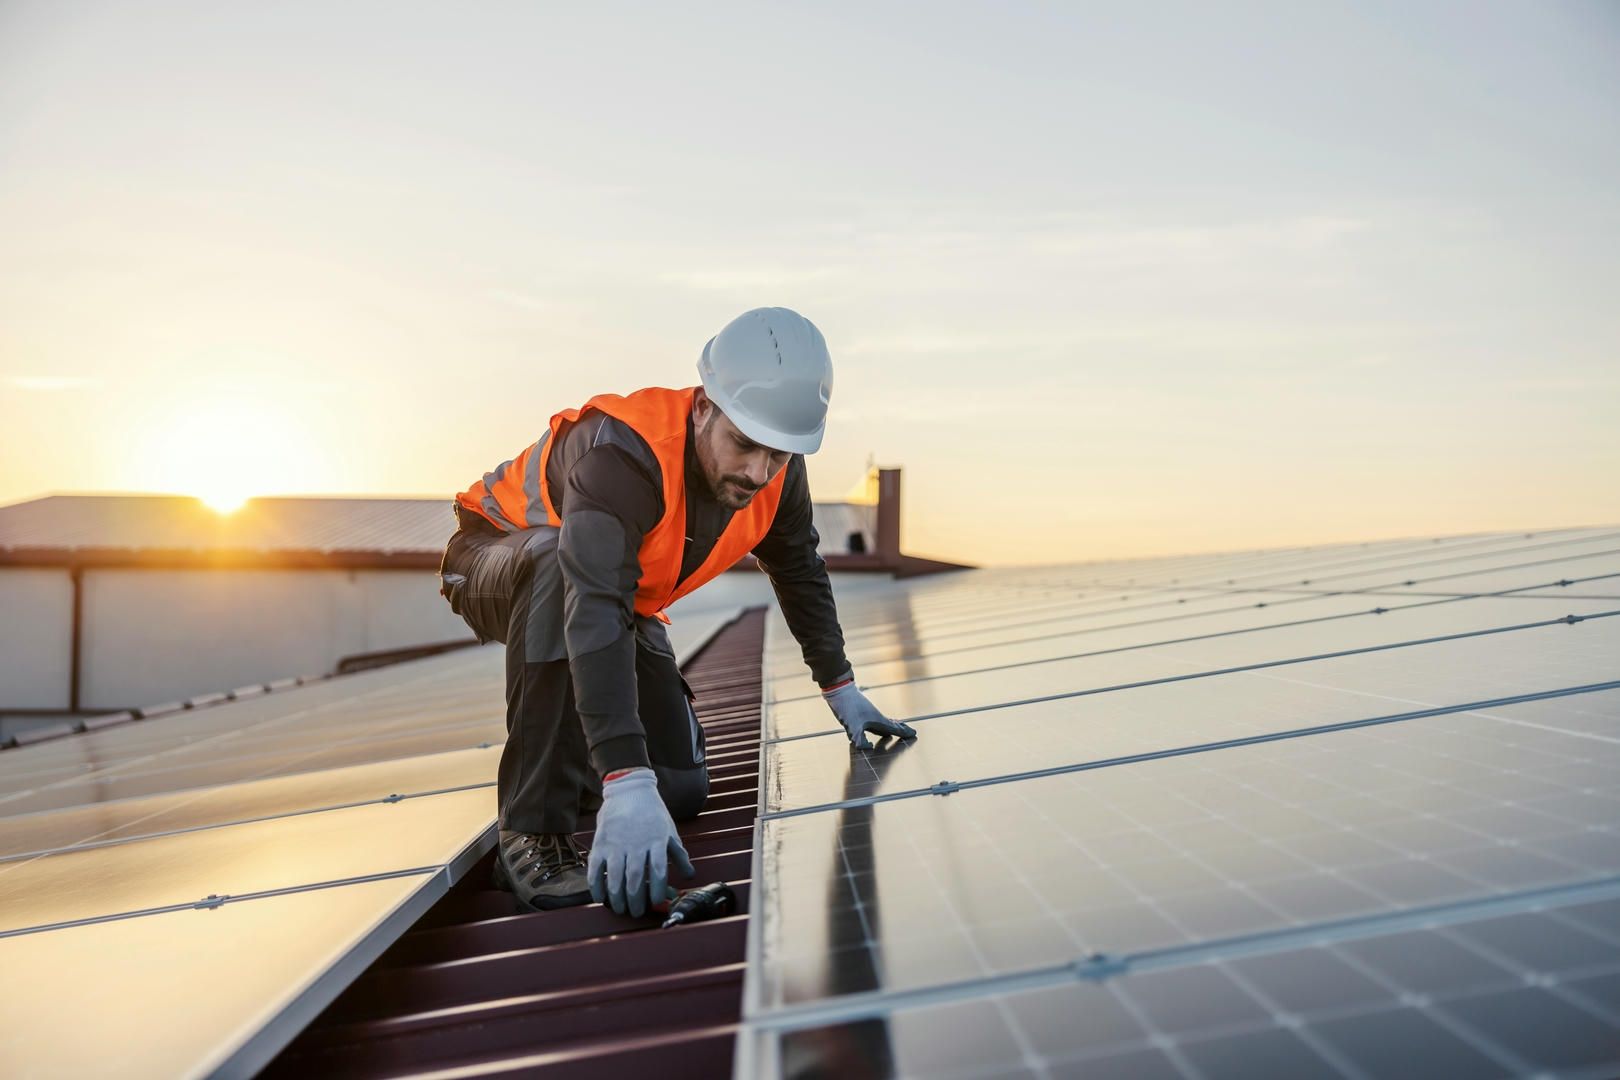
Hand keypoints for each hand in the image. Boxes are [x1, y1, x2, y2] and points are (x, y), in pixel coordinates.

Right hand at [587, 768, 694, 915]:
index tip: (657, 902)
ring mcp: (616, 844)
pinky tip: (600, 898)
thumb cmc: (653, 813)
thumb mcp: (670, 830)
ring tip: (620, 909)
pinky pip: (596, 869)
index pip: (659, 871)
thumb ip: (679, 854)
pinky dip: (597, 886)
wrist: (629, 790)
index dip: (658, 890)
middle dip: (636, 900)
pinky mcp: (600, 843)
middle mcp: (636, 844)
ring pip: (615, 877)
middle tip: (636, 913)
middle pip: (636, 878)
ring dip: (617, 898)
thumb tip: (690, 876)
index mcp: (656, 841)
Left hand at [823, 675, 916, 749]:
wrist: (839, 688)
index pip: (894, 729)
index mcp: (877, 720)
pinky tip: (873, 727)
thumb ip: (859, 739)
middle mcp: (875, 717)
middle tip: (909, 731)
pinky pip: (875, 722)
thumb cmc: (847, 707)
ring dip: (891, 727)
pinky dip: (879, 726)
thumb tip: (867, 748)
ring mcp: (868, 714)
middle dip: (900, 729)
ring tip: (894, 731)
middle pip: (892, 725)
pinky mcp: (860, 713)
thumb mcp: (852, 725)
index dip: (903, 733)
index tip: (914, 734)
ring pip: (883, 723)